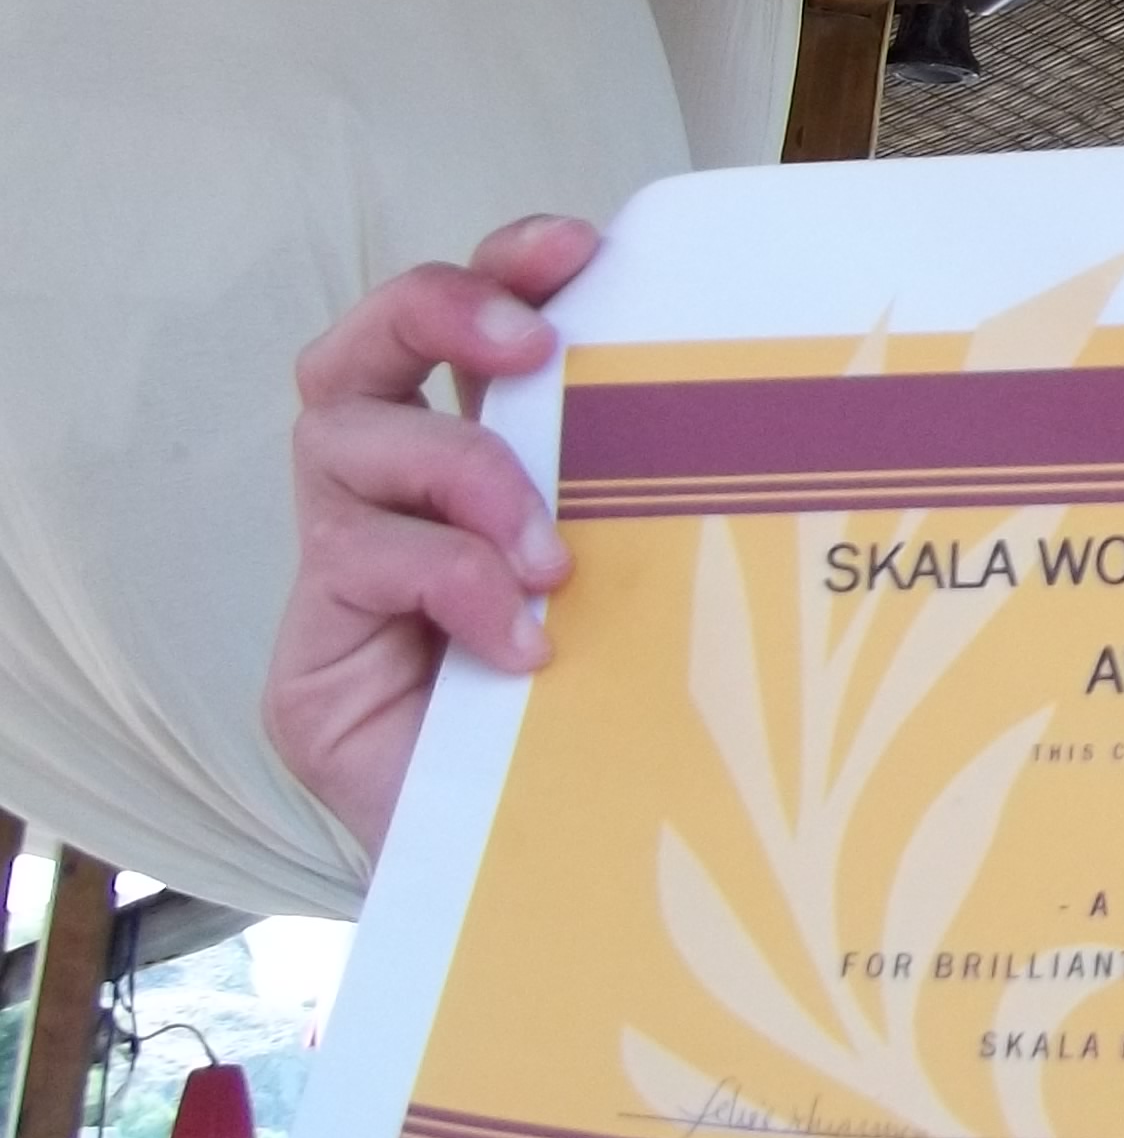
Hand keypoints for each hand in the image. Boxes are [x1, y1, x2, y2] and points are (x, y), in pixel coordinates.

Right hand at [268, 215, 602, 856]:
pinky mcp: (311, 664)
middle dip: (436, 314)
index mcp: (479, 472)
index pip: (454, 331)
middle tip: (527, 347)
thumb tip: (799, 417)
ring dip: (460, 471)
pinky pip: (357, 569)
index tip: (581, 245)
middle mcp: (393, 508)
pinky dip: (450, 583)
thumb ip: (663, 511)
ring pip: (341, 443)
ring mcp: (342, 581)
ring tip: (547, 552)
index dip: (500, 268)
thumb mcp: (659, 594)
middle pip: (354, 352)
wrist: (560, 893)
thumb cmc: (622, 728)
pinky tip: (523, 643)